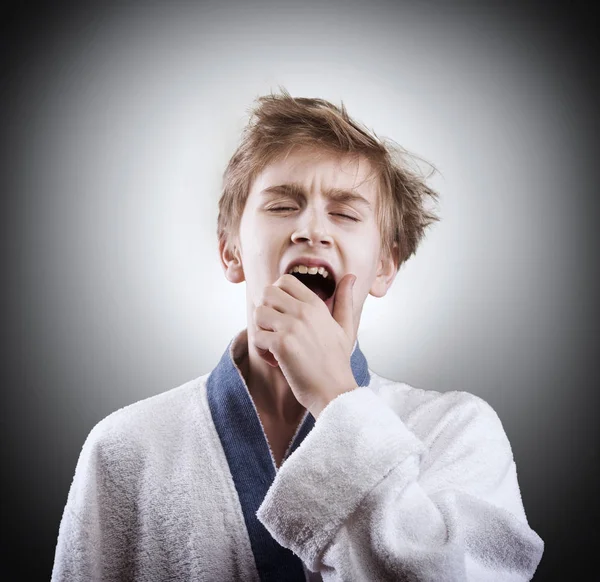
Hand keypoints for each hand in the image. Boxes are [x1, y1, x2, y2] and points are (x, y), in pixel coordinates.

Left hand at [252, 273, 359, 418]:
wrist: (335, 391)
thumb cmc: (337, 362)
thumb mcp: (345, 327)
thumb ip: (344, 300)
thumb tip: (351, 277)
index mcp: (316, 305)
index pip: (285, 280)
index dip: (276, 295)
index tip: (281, 314)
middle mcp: (304, 311)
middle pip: (266, 292)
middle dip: (264, 310)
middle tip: (273, 329)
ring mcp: (293, 327)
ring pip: (258, 313)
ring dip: (260, 330)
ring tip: (273, 346)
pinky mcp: (282, 345)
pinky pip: (256, 337)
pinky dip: (260, 350)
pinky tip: (275, 360)